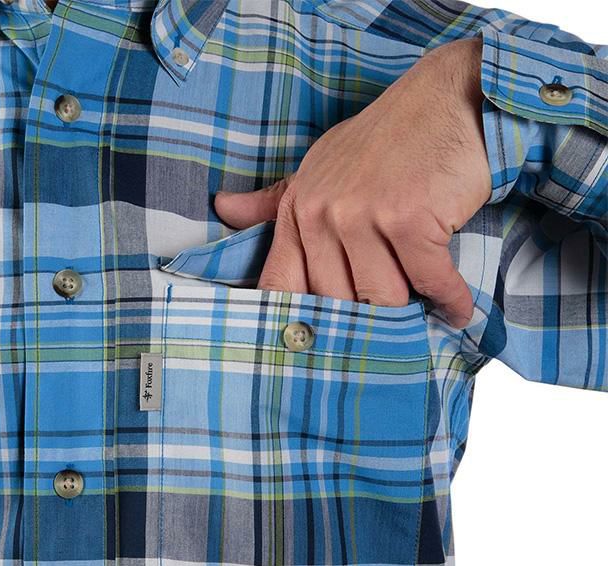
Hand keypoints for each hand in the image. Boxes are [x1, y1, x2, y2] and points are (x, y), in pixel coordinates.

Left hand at [213, 37, 490, 328]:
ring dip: (413, 308)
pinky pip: (430, 284)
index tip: (317, 351)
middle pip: (338, 303)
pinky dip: (449, 301)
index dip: (297, 324)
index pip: (281, 286)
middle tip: (394, 323)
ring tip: (427, 305)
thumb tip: (223, 207)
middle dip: (370, 317)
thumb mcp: (320, 168)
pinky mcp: (409, 220)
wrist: (447, 100)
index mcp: (298, 210)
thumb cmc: (385, 142)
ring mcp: (364, 215)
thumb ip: (274, 200)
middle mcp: (324, 214)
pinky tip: (456, 307)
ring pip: (382, 298)